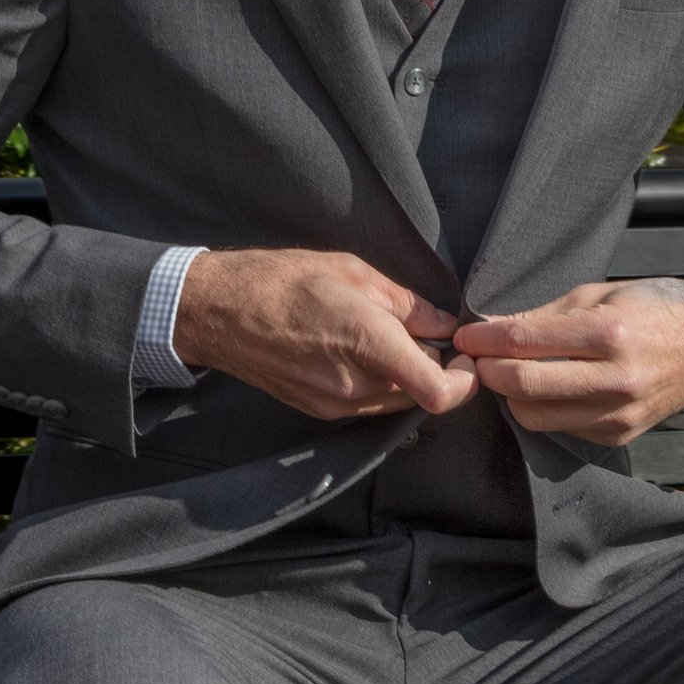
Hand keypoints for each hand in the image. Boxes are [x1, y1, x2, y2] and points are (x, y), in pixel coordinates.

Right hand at [173, 247, 479, 424]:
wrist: (219, 312)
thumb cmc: (281, 281)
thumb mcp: (353, 272)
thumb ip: (407, 303)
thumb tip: (444, 323)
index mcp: (367, 343)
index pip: (438, 392)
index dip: (464, 381)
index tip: (463, 356)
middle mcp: (354, 385)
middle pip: (422, 394)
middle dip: (435, 369)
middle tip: (429, 334)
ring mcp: (335, 404)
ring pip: (397, 401)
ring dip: (406, 377)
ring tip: (389, 337)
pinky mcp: (320, 411)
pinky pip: (369, 404)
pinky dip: (379, 382)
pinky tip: (361, 350)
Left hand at [452, 278, 683, 444]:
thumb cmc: (656, 309)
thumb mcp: (601, 293)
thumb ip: (545, 315)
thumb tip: (492, 329)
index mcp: (610, 333)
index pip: (525, 342)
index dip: (484, 340)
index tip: (464, 336)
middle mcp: (615, 380)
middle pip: (522, 386)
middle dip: (488, 371)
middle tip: (477, 357)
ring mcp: (618, 415)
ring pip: (533, 415)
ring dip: (512, 394)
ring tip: (513, 371)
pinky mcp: (617, 437)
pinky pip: (559, 427)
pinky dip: (543, 408)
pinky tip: (549, 387)